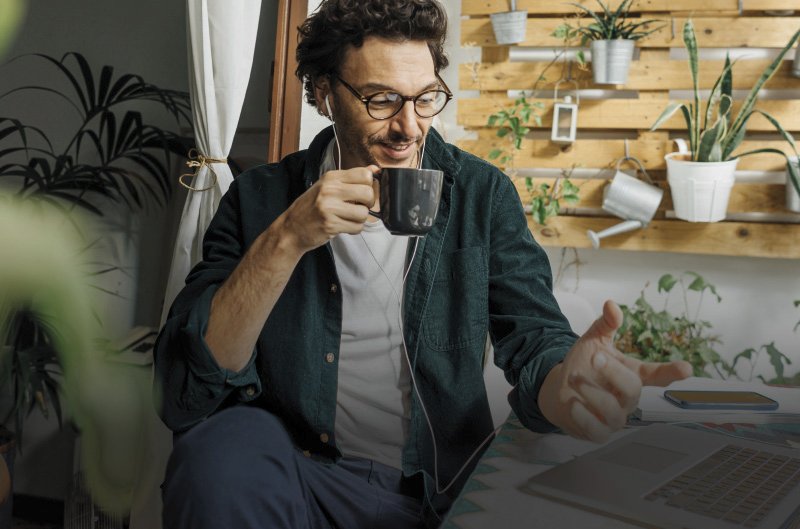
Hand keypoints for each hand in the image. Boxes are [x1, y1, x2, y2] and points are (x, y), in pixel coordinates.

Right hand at [279, 165, 378, 252]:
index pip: (365, 174)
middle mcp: (330, 190)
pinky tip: (343, 226)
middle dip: (368, 203)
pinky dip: (354, 229)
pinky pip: (357, 227)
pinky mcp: (330, 224)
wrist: (292, 228)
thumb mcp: (328, 186)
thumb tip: (375, 169)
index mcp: (331, 177)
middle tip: (359, 207)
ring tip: (348, 218)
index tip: (362, 193)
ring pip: (364, 213)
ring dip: (359, 219)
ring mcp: (329, 207)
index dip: (369, 185)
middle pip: (368, 193)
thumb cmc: (311, 206)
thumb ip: (351, 178)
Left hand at [538, 300, 691, 442]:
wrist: (559, 390)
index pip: (657, 375)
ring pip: (614, 412)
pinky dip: (585, 418)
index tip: (686, 369)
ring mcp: (615, 418)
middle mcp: (628, 398)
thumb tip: (611, 304)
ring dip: (592, 393)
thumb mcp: (593, 342)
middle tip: (595, 358)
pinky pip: (598, 431)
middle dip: (614, 373)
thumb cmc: (583, 366)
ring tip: (573, 378)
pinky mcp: (599, 433)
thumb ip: (605, 325)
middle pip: (633, 389)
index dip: (671, 372)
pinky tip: (573, 405)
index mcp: (632, 375)